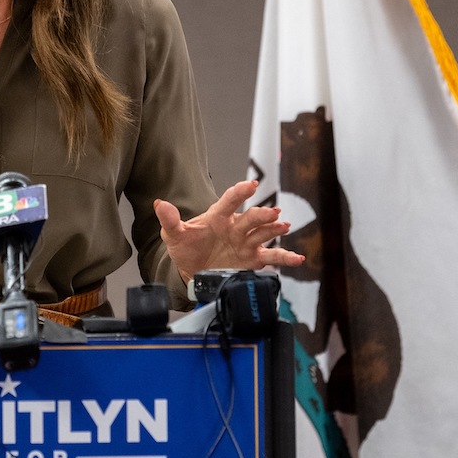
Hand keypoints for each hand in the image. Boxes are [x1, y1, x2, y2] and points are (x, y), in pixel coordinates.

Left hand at [155, 179, 303, 283]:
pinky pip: (272, 257)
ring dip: (275, 230)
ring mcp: (246, 243)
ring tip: (284, 226)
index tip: (251, 185)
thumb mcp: (173, 235)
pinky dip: (286, 257)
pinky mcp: (253, 260)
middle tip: (273, 213)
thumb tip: (159, 204)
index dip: (240, 192)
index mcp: (218, 217)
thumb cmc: (185, 248)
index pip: (230, 201)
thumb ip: (169, 221)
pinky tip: (298, 258)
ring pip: (264, 234)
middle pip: (251, 218)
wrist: (192, 271)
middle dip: (262, 214)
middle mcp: (236, 227)